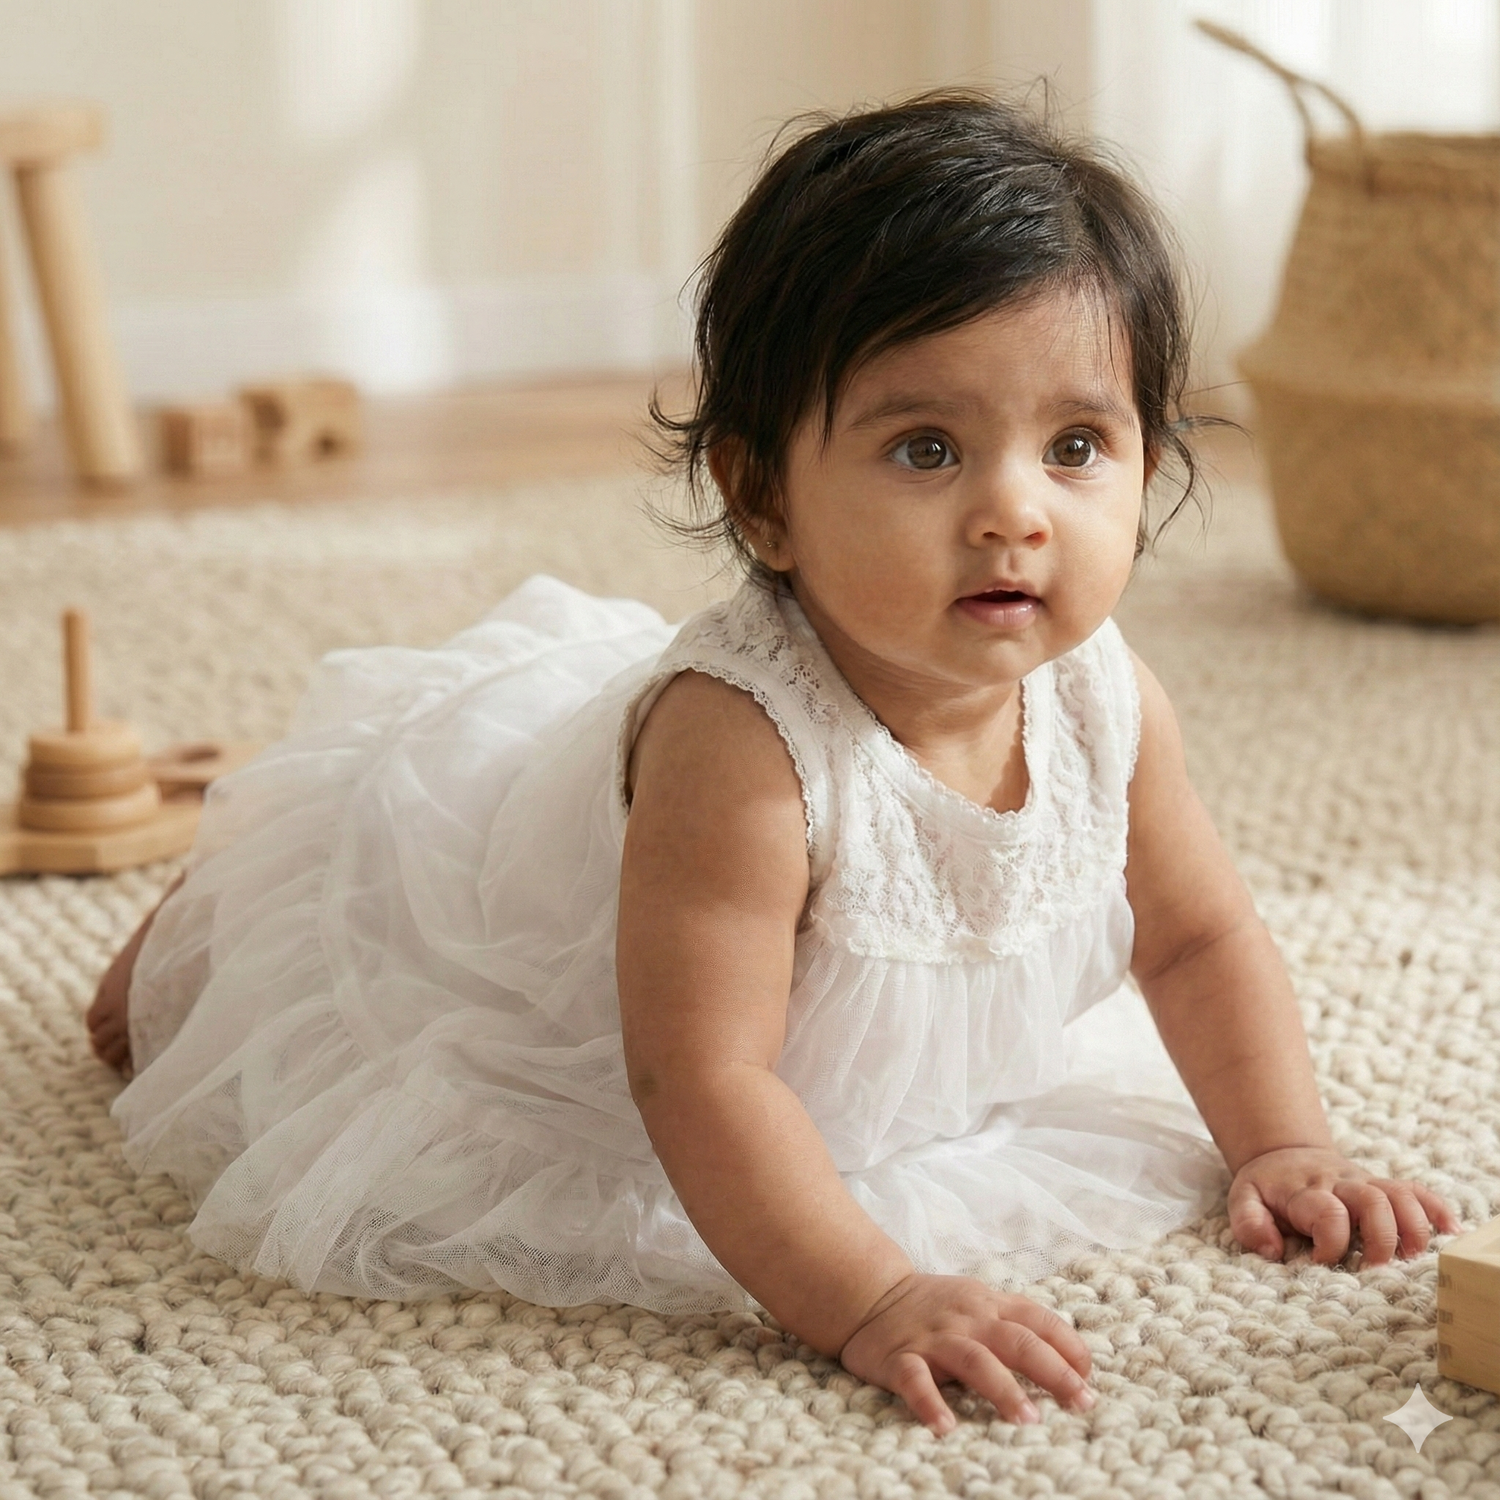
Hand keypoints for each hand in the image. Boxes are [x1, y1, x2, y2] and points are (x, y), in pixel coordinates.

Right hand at [838, 1273, 1094, 1433]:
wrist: (871, 1295)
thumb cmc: (938, 1309)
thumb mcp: (980, 1304)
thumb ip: (1019, 1325)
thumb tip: (1076, 1364)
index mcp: (990, 1305)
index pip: (1039, 1320)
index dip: (1069, 1347)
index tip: (1089, 1380)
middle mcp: (967, 1320)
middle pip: (1016, 1340)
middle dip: (1052, 1370)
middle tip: (1081, 1403)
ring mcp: (934, 1339)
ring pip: (974, 1359)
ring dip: (1003, 1388)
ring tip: (1028, 1419)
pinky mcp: (900, 1358)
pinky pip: (915, 1380)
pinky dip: (930, 1403)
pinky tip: (945, 1427)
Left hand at [1228, 1146, 1462, 1265]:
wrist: (1283, 1153)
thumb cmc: (1266, 1187)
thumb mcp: (1243, 1199)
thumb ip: (1249, 1223)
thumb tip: (1272, 1250)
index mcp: (1305, 1191)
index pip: (1327, 1213)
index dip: (1330, 1243)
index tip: (1321, 1264)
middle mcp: (1339, 1184)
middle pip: (1374, 1202)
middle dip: (1381, 1239)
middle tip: (1375, 1271)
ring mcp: (1363, 1184)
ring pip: (1399, 1195)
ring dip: (1413, 1227)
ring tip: (1412, 1258)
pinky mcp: (1380, 1186)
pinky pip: (1415, 1189)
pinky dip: (1435, 1208)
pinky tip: (1450, 1232)